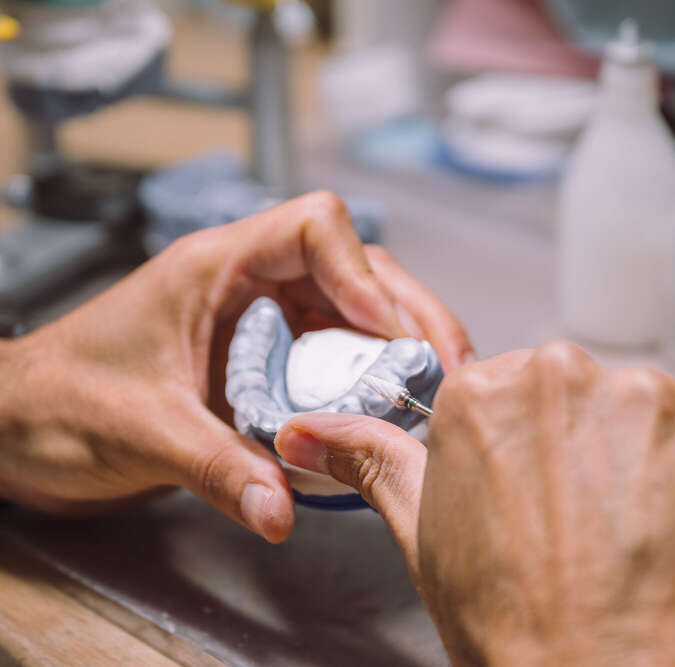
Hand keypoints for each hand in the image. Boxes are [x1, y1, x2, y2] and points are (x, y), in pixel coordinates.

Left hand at [0, 191, 472, 542]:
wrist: (22, 426)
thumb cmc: (61, 405)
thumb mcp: (143, 433)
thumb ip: (219, 469)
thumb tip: (282, 512)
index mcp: (216, 268)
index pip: (314, 227)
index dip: (363, 275)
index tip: (387, 334)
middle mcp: (248, 281)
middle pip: (356, 268)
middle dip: (407, 315)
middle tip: (440, 372)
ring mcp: (261, 317)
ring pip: (355, 309)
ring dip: (397, 347)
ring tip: (427, 394)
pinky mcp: (266, 354)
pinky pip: (334, 352)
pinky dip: (366, 378)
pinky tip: (382, 413)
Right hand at [275, 342, 674, 665]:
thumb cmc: (513, 626)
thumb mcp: (425, 537)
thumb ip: (372, 461)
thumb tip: (306, 430)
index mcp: (489, 391)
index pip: (534, 396)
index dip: (550, 455)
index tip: (555, 498)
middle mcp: (569, 374)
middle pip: (599, 402)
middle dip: (603, 456)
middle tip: (599, 530)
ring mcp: (657, 399)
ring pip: (663, 422)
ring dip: (661, 472)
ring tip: (646, 541)